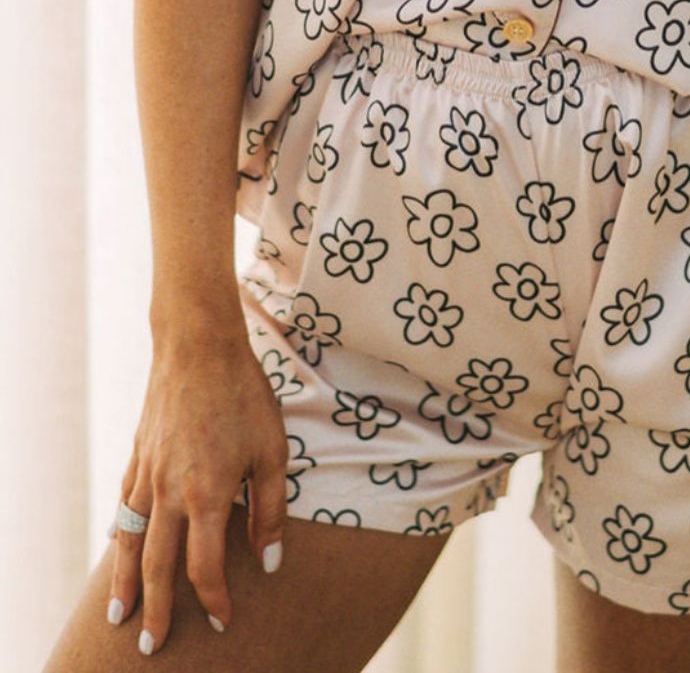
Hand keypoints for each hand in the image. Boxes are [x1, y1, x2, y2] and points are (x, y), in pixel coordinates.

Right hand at [106, 327, 288, 654]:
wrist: (198, 345)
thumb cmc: (244, 394)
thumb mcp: (272, 450)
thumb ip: (270, 510)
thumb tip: (270, 562)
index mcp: (206, 495)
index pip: (204, 567)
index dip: (213, 599)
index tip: (223, 621)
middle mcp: (169, 492)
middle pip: (157, 565)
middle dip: (156, 609)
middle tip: (151, 647)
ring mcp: (147, 474)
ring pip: (130, 540)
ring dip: (126, 582)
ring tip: (120, 616)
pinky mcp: (138, 455)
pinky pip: (124, 506)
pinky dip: (119, 535)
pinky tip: (118, 547)